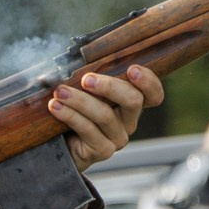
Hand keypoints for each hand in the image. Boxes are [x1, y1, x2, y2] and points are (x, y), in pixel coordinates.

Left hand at [50, 65, 165, 168]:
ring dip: (80, 100)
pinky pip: (88, 129)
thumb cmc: (75, 111)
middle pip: (133, 101)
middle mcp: (129, 121)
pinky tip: (55, 106)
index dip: (148, 81)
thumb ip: (92, 78)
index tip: (131, 69)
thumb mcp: (86, 92)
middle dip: (109, 86)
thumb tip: (78, 58)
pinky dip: (70, 115)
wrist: (61, 145)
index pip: (153, 94)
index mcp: (131, 104)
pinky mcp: (103, 151)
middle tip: (86, 79)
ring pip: (105, 115)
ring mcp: (118, 138)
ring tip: (60, 92)